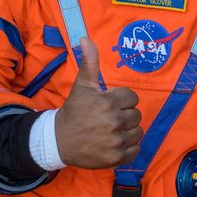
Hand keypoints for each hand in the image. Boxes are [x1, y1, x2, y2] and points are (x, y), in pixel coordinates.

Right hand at [54, 37, 142, 168]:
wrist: (59, 141)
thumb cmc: (74, 111)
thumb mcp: (82, 85)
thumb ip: (89, 62)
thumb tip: (86, 38)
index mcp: (108, 102)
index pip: (132, 98)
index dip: (121, 100)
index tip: (108, 104)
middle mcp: (114, 122)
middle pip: (136, 115)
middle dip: (124, 115)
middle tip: (107, 118)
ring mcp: (116, 141)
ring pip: (138, 132)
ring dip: (128, 131)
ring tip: (111, 130)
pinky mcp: (117, 158)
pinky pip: (136, 149)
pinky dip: (128, 147)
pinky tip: (114, 143)